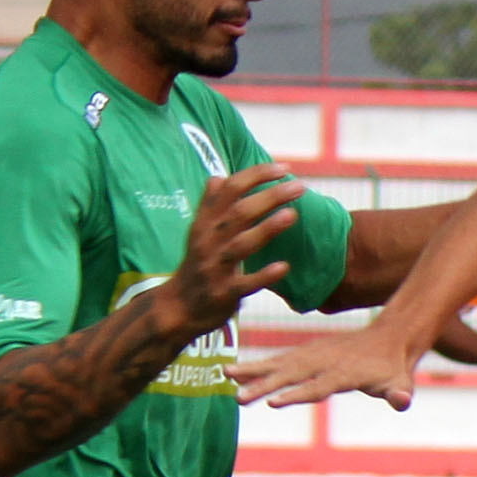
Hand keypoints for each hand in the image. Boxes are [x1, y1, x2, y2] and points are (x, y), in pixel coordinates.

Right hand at [175, 162, 304, 331]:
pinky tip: (284, 267)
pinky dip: (264, 275)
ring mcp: (216, 268)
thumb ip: (210, 206)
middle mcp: (209, 241)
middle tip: (299, 186)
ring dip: (267, 228)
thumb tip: (217, 177)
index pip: (230, 189)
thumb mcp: (197, 234)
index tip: (283, 168)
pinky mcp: (224, 293)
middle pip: (240, 212)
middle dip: (270, 196)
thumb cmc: (196, 266)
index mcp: (205, 223)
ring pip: (242, 244)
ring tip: (292, 215)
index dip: (256, 175)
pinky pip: (246, 283)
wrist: (177, 308)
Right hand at [235, 324, 420, 409]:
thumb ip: (400, 393)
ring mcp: (313, 354)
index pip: (318, 386)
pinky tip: (235, 371)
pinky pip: (278, 359)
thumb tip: (403, 401)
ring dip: (253, 371)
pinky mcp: (306, 352)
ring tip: (226, 376)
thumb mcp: (402, 382)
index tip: (273, 403)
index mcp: (345, 372)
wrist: (389, 336)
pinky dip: (257, 364)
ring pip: (279, 363)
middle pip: (291, 375)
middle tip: (239, 399)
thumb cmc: (394, 368)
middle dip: (264, 386)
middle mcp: (324, 361)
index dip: (297, 395)